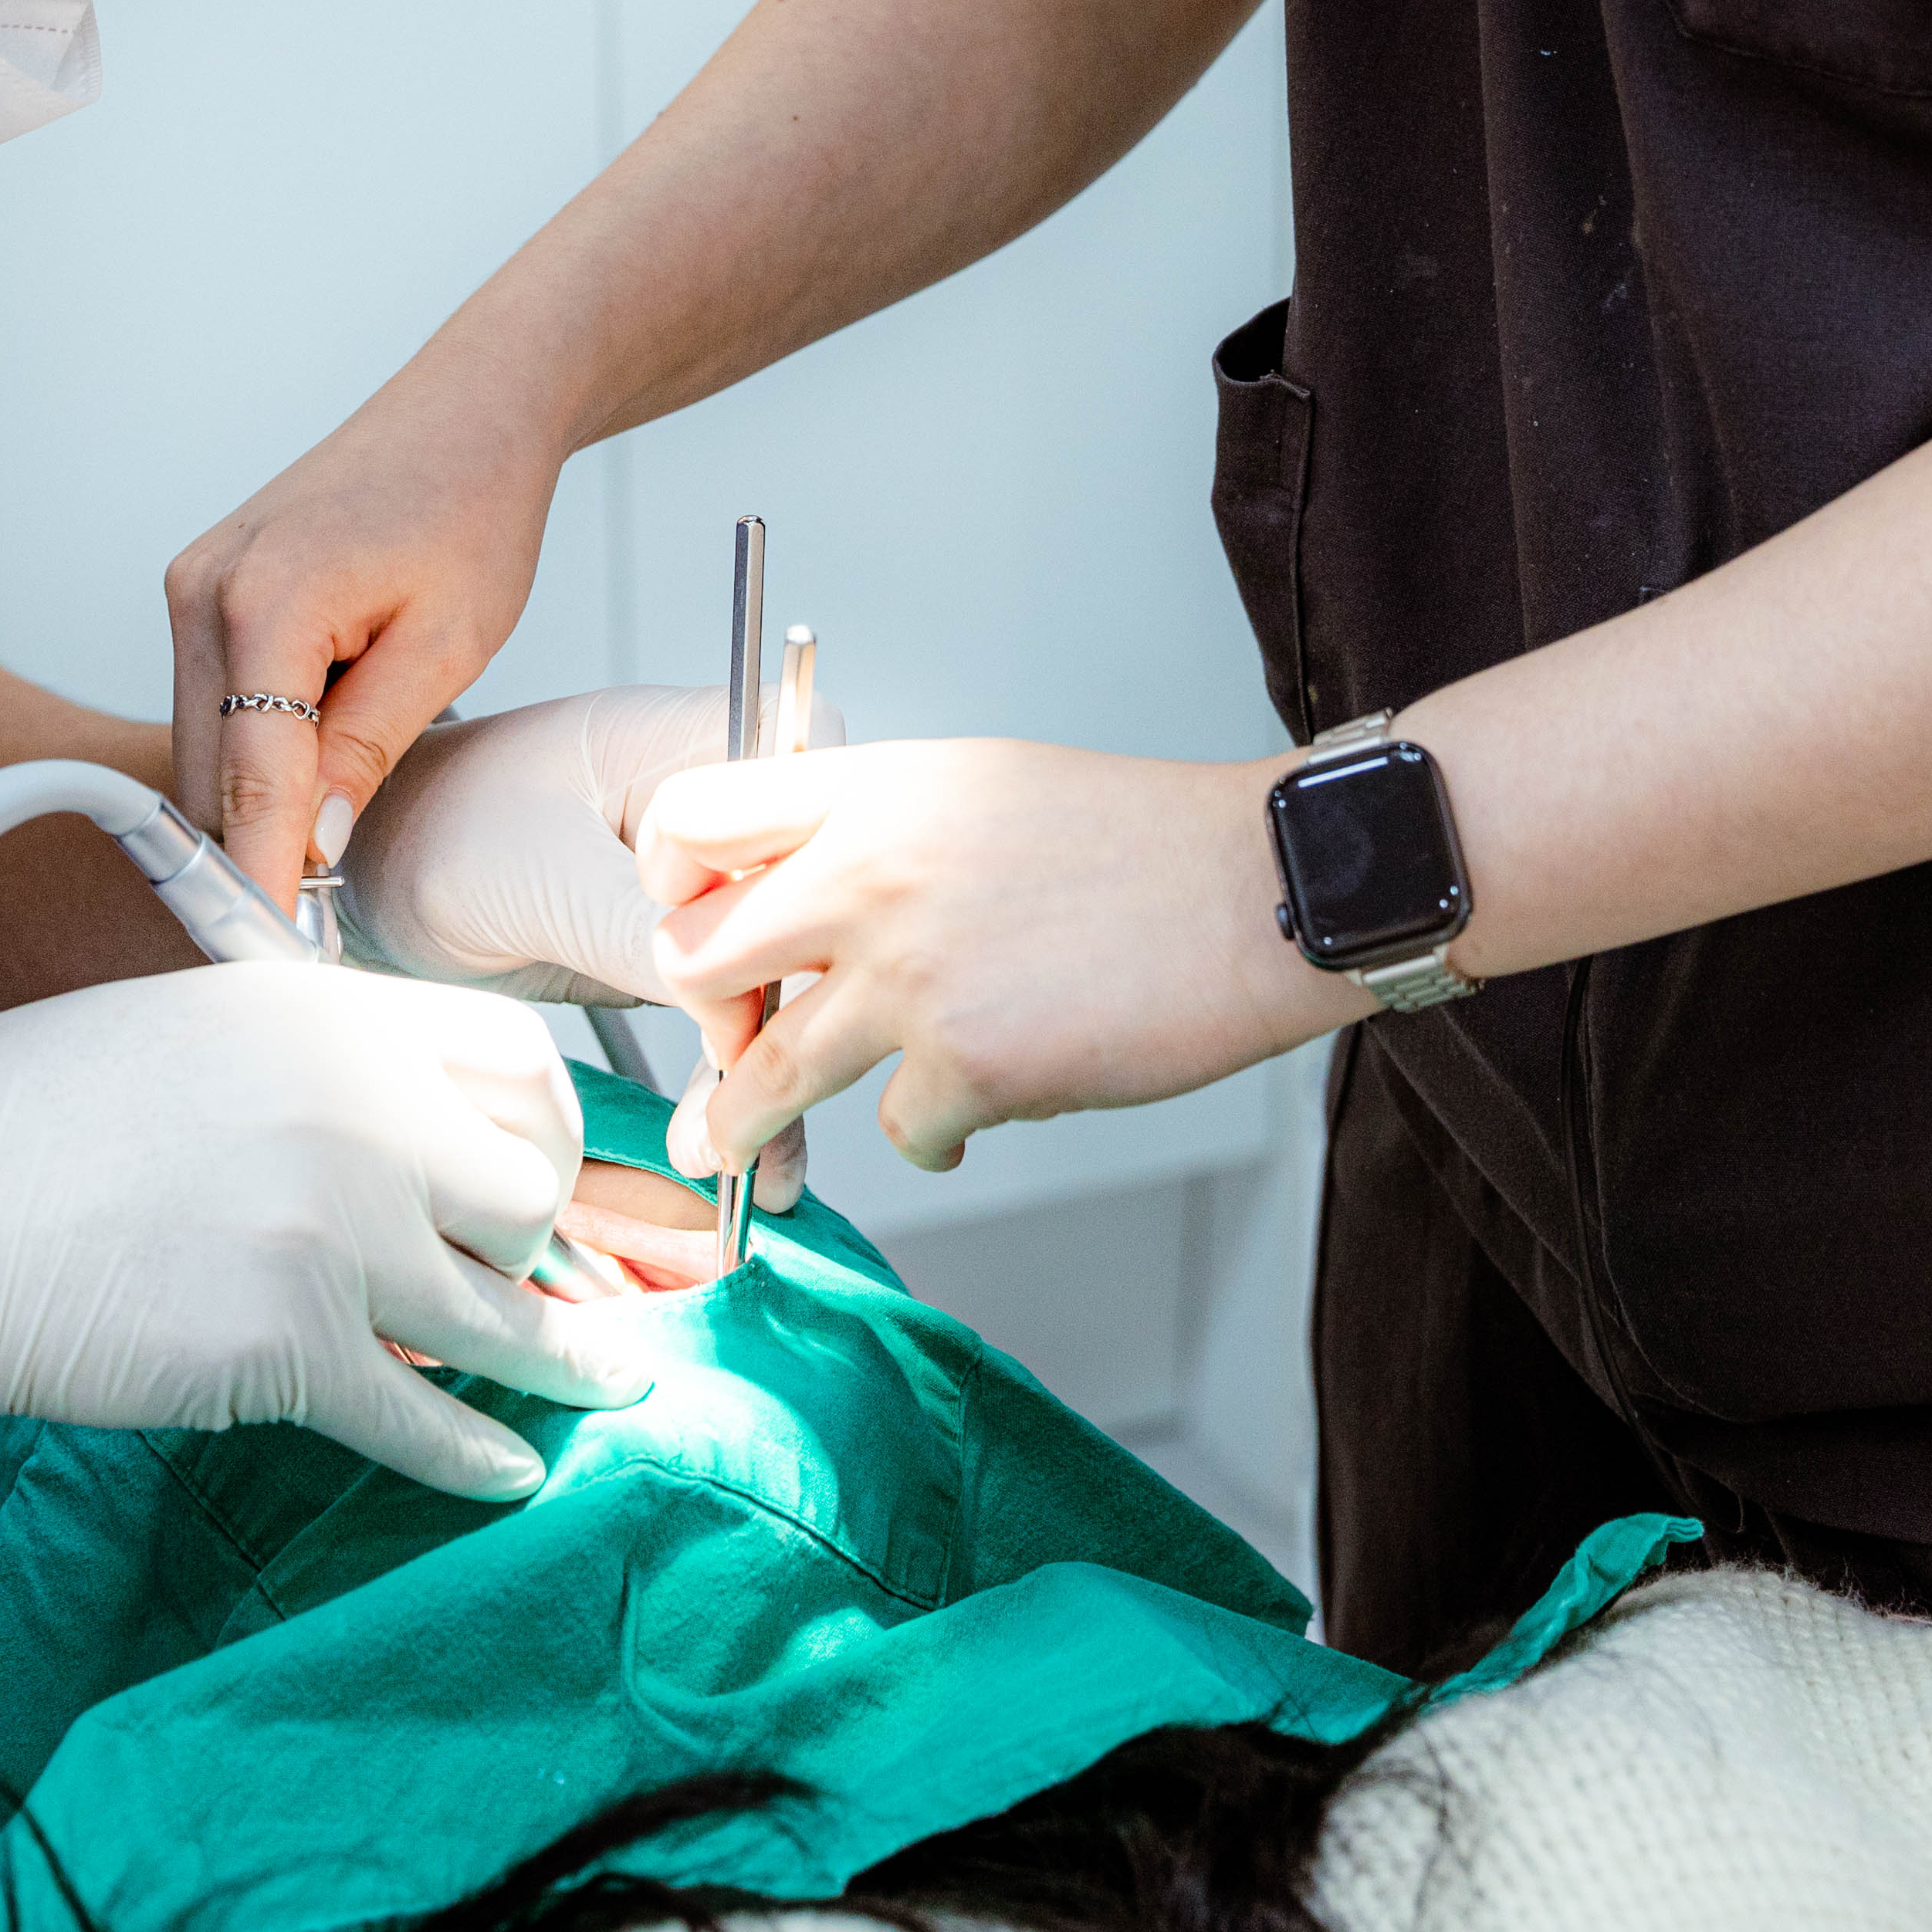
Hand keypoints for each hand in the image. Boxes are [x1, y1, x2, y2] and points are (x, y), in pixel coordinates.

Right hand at [0, 966, 637, 1499]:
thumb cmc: (27, 1125)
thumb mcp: (195, 1034)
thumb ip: (316, 1070)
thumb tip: (407, 1137)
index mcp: (332, 1018)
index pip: (519, 1060)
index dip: (552, 1127)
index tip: (550, 1173)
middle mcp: (357, 1113)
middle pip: (530, 1191)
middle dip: (545, 1244)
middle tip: (548, 1283)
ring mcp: (334, 1235)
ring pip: (507, 1313)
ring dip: (565, 1360)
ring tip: (609, 1384)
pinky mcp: (292, 1350)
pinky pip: (427, 1418)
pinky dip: (479, 1455)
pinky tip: (513, 1470)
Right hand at [170, 378, 570, 911]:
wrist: (468, 409)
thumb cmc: (474, 506)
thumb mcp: (448, 643)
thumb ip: (367, 746)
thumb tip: (309, 841)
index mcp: (265, 602)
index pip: (251, 780)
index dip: (263, 878)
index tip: (277, 956)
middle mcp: (203, 589)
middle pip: (211, 771)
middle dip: (252, 852)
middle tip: (303, 936)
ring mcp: (193, 584)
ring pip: (205, 742)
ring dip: (253, 803)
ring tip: (319, 859)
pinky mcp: (204, 587)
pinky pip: (213, 700)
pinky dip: (254, 750)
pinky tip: (313, 772)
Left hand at [340, 684, 835, 1211]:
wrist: (376, 872)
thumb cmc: (440, 828)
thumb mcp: (545, 880)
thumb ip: (650, 940)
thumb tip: (743, 1021)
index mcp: (713, 736)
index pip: (819, 819)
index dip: (804, 912)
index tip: (759, 1004)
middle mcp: (737, 806)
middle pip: (819, 910)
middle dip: (793, 1020)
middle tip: (753, 1119)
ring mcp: (721, 881)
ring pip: (785, 976)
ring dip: (769, 1069)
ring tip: (750, 1164)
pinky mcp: (696, 945)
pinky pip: (742, 1012)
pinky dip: (741, 1080)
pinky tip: (751, 1156)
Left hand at [642, 738, 1348, 1179]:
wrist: (1262, 888)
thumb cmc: (1143, 840)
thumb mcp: (981, 786)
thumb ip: (880, 827)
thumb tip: (807, 888)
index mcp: (872, 792)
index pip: (693, 814)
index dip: (669, 876)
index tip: (683, 916)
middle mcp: (870, 875)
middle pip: (695, 958)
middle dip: (695, 1017)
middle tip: (707, 1047)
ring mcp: (912, 977)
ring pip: (764, 1074)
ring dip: (742, 1119)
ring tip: (727, 1145)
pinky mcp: (967, 1065)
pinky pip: (901, 1129)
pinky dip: (934, 1135)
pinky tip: (970, 1119)